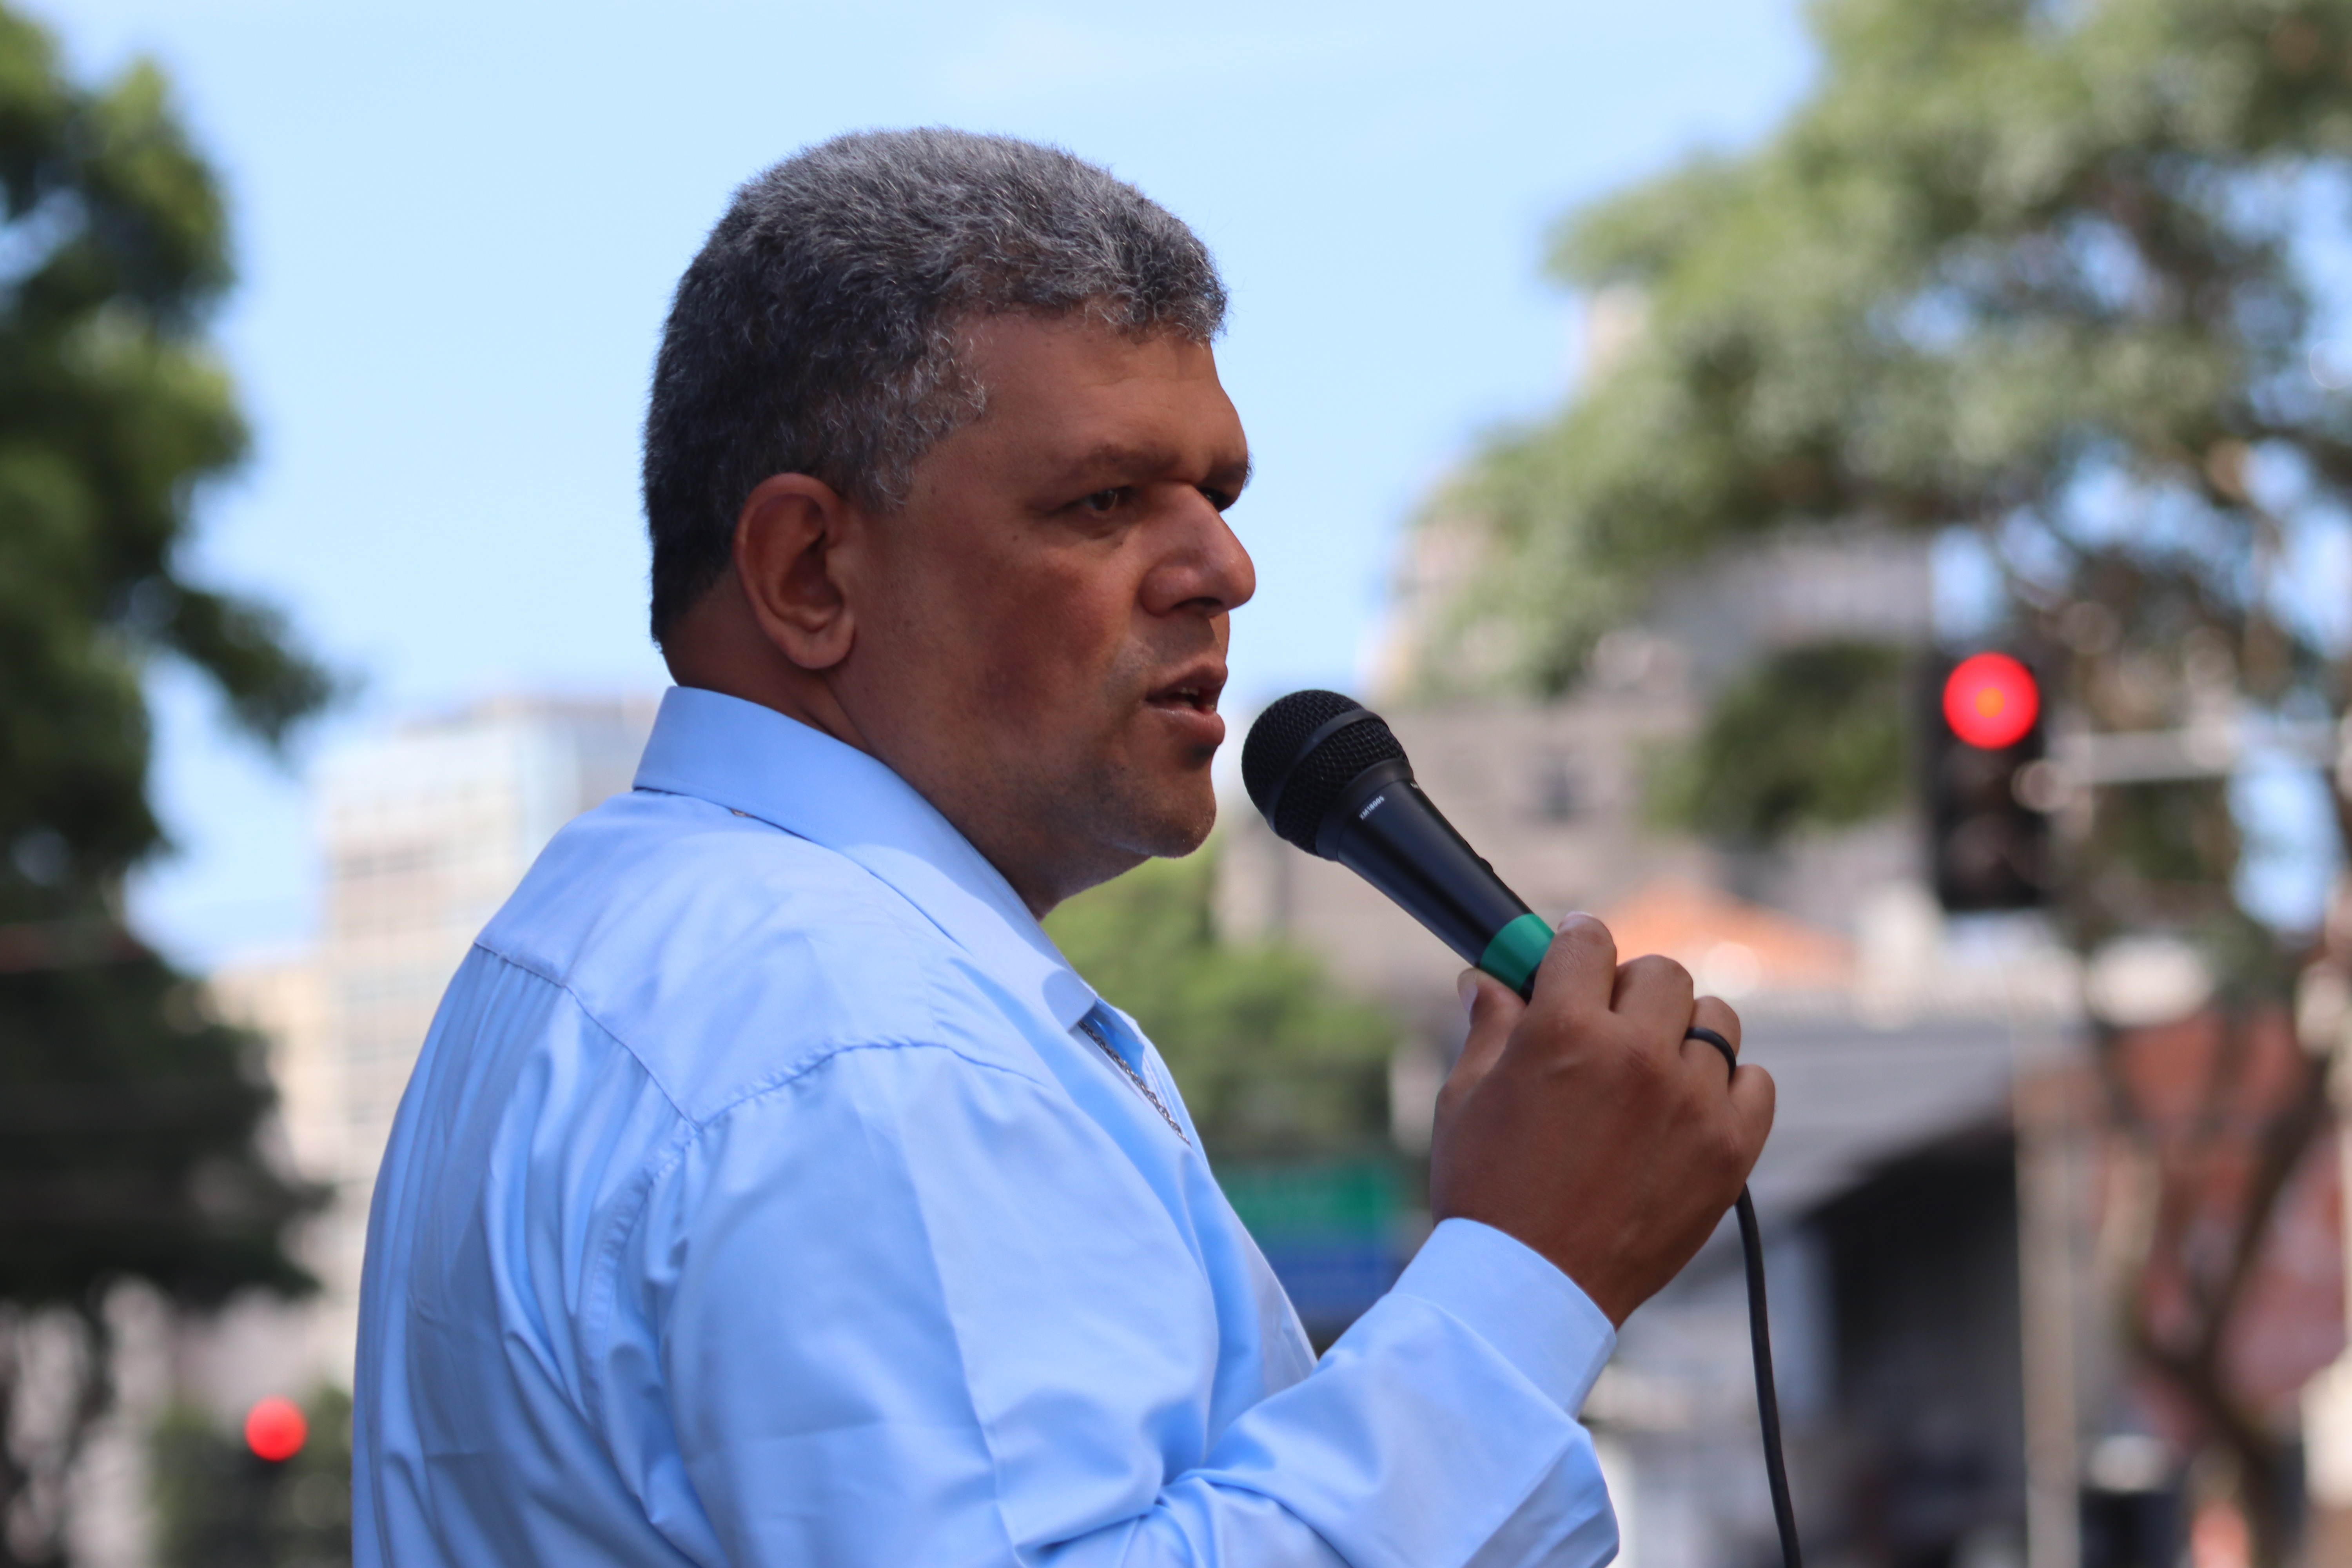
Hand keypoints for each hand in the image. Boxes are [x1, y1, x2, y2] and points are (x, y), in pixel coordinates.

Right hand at [1427, 913, 1773, 1325]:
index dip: (1574, 942)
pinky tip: (1690, 1106)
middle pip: (1662, 972)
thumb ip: (1489, 1028)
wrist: (1531, 1291)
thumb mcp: (1466, 1100)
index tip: (1571, 954)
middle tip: (1606, 1021)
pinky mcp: (1729, 1151)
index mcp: (1564, 1031)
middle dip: (1629, 986)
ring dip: (1682, 1032)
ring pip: (1716, 1020)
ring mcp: (1692, 1103)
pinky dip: (1729, 1084)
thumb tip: (1486, 979)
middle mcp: (1637, 1055)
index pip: (1589, 939)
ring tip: (1651, 1069)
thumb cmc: (1487, 1193)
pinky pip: (1756, 1083)